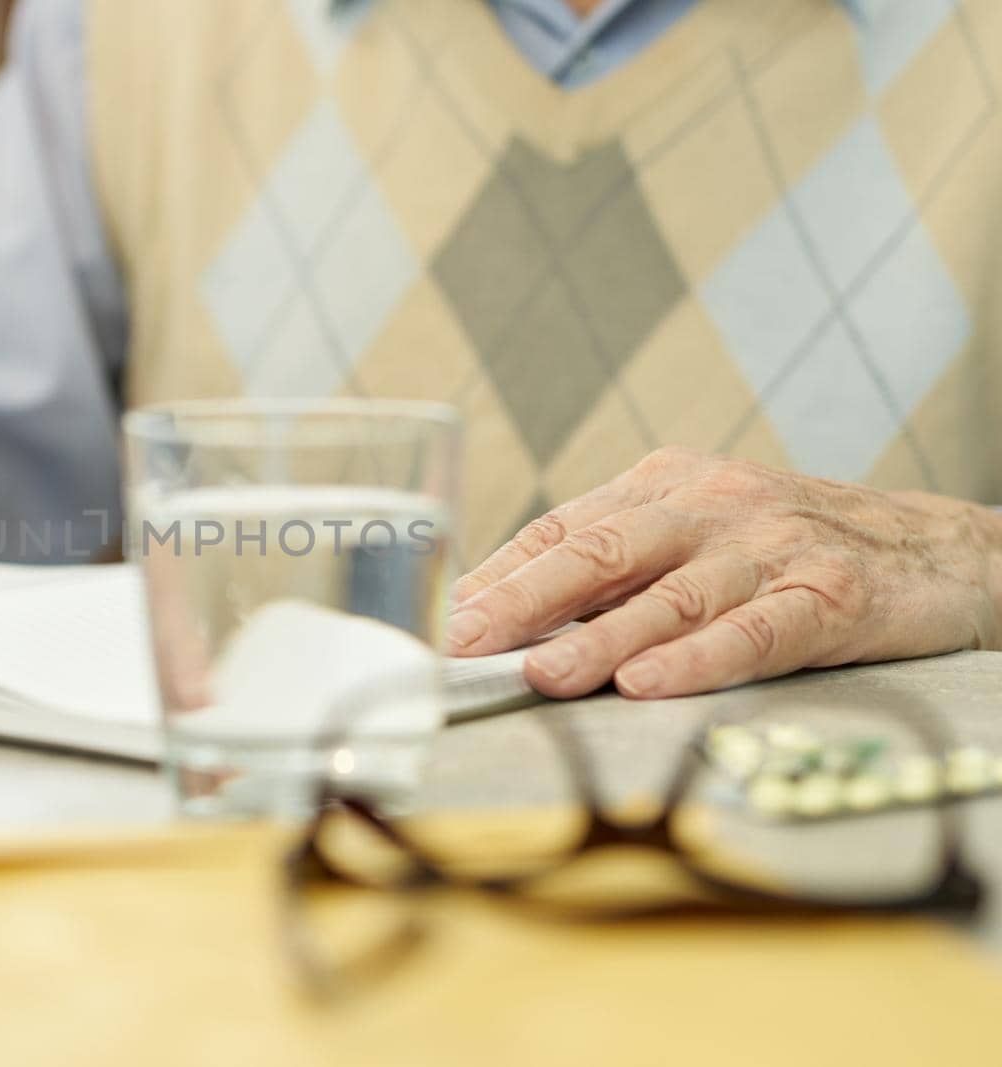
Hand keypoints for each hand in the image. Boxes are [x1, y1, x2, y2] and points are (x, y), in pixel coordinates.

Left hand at [448, 448, 1001, 699]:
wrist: (942, 549)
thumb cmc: (791, 550)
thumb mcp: (698, 536)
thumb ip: (616, 572)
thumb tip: (509, 624)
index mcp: (666, 484)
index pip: (564, 528)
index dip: (499, 575)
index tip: (443, 621)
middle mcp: (712, 505)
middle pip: (603, 550)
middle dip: (525, 599)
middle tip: (466, 643)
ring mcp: (773, 546)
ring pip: (672, 596)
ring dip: (601, 638)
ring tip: (543, 672)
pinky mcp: (833, 594)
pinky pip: (758, 630)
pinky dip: (700, 658)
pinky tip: (650, 684)